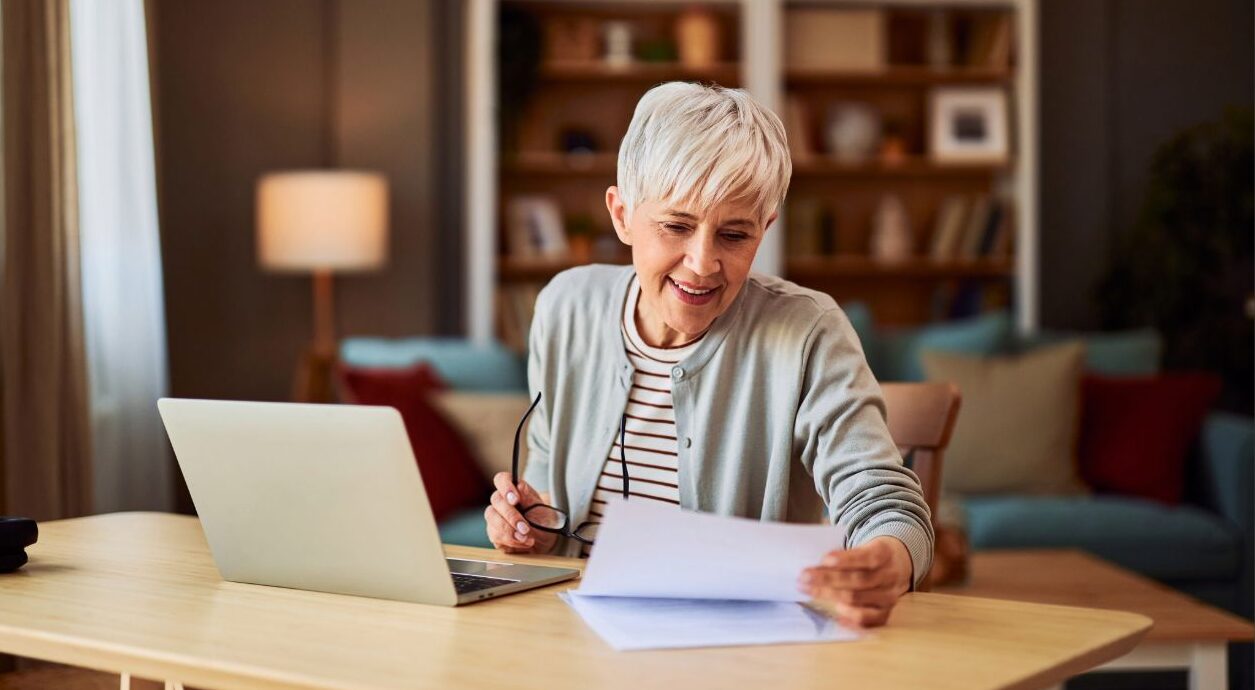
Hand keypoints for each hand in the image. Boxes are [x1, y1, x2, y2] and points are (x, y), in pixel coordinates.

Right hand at [485, 472, 558, 553]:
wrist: (545, 539)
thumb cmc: (542, 520)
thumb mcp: (542, 508)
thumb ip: (529, 497)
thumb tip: (520, 485)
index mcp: (512, 489)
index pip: (501, 479)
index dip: (505, 487)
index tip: (515, 499)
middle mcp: (500, 502)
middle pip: (496, 501)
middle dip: (511, 516)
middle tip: (525, 528)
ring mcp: (495, 517)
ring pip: (493, 519)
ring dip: (510, 531)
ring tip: (527, 538)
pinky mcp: (494, 533)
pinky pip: (496, 536)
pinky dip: (511, 541)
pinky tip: (524, 542)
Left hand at [798, 536, 913, 627]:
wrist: (896, 565)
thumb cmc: (868, 554)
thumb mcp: (862, 546)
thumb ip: (843, 553)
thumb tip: (813, 561)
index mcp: (885, 553)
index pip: (867, 557)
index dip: (846, 559)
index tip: (824, 559)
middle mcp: (889, 576)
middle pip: (858, 580)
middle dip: (828, 579)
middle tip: (804, 577)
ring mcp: (888, 597)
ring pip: (857, 600)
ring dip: (829, 595)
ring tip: (808, 590)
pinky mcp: (884, 613)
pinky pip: (866, 619)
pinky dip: (848, 617)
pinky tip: (832, 613)